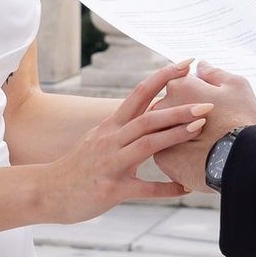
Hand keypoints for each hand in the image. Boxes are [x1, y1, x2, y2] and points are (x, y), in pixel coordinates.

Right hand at [42, 63, 210, 221]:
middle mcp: (111, 140)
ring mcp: (111, 164)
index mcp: (111, 125)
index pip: (139, 92)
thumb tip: (151, 112)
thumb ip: (124, 128)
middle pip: (148, 117)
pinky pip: (144, 188)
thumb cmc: (78, 167)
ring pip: (147, 145)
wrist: (48, 192)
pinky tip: (186, 187)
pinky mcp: (112, 189)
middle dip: (179, 108)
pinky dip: (167, 188)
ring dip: (176, 135)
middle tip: (207, 103)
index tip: (187, 64)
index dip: (163, 76)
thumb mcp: (99, 140)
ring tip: (201, 129)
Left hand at [150, 62, 255, 195]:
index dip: (197, 93)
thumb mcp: (236, 87)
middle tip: (210, 125)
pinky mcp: (162, 158)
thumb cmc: (243, 121)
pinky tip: (199, 157)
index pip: (180, 83)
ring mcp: (160, 133)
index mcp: (180, 86)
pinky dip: (179, 154)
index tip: (211, 105)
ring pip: (165, 130)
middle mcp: (164, 107)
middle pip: (168, 106)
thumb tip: (200, 66)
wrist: (243, 160)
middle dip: (183, 114)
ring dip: (178, 133)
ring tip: (206, 143)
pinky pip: (167, 153)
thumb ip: (214, 74)